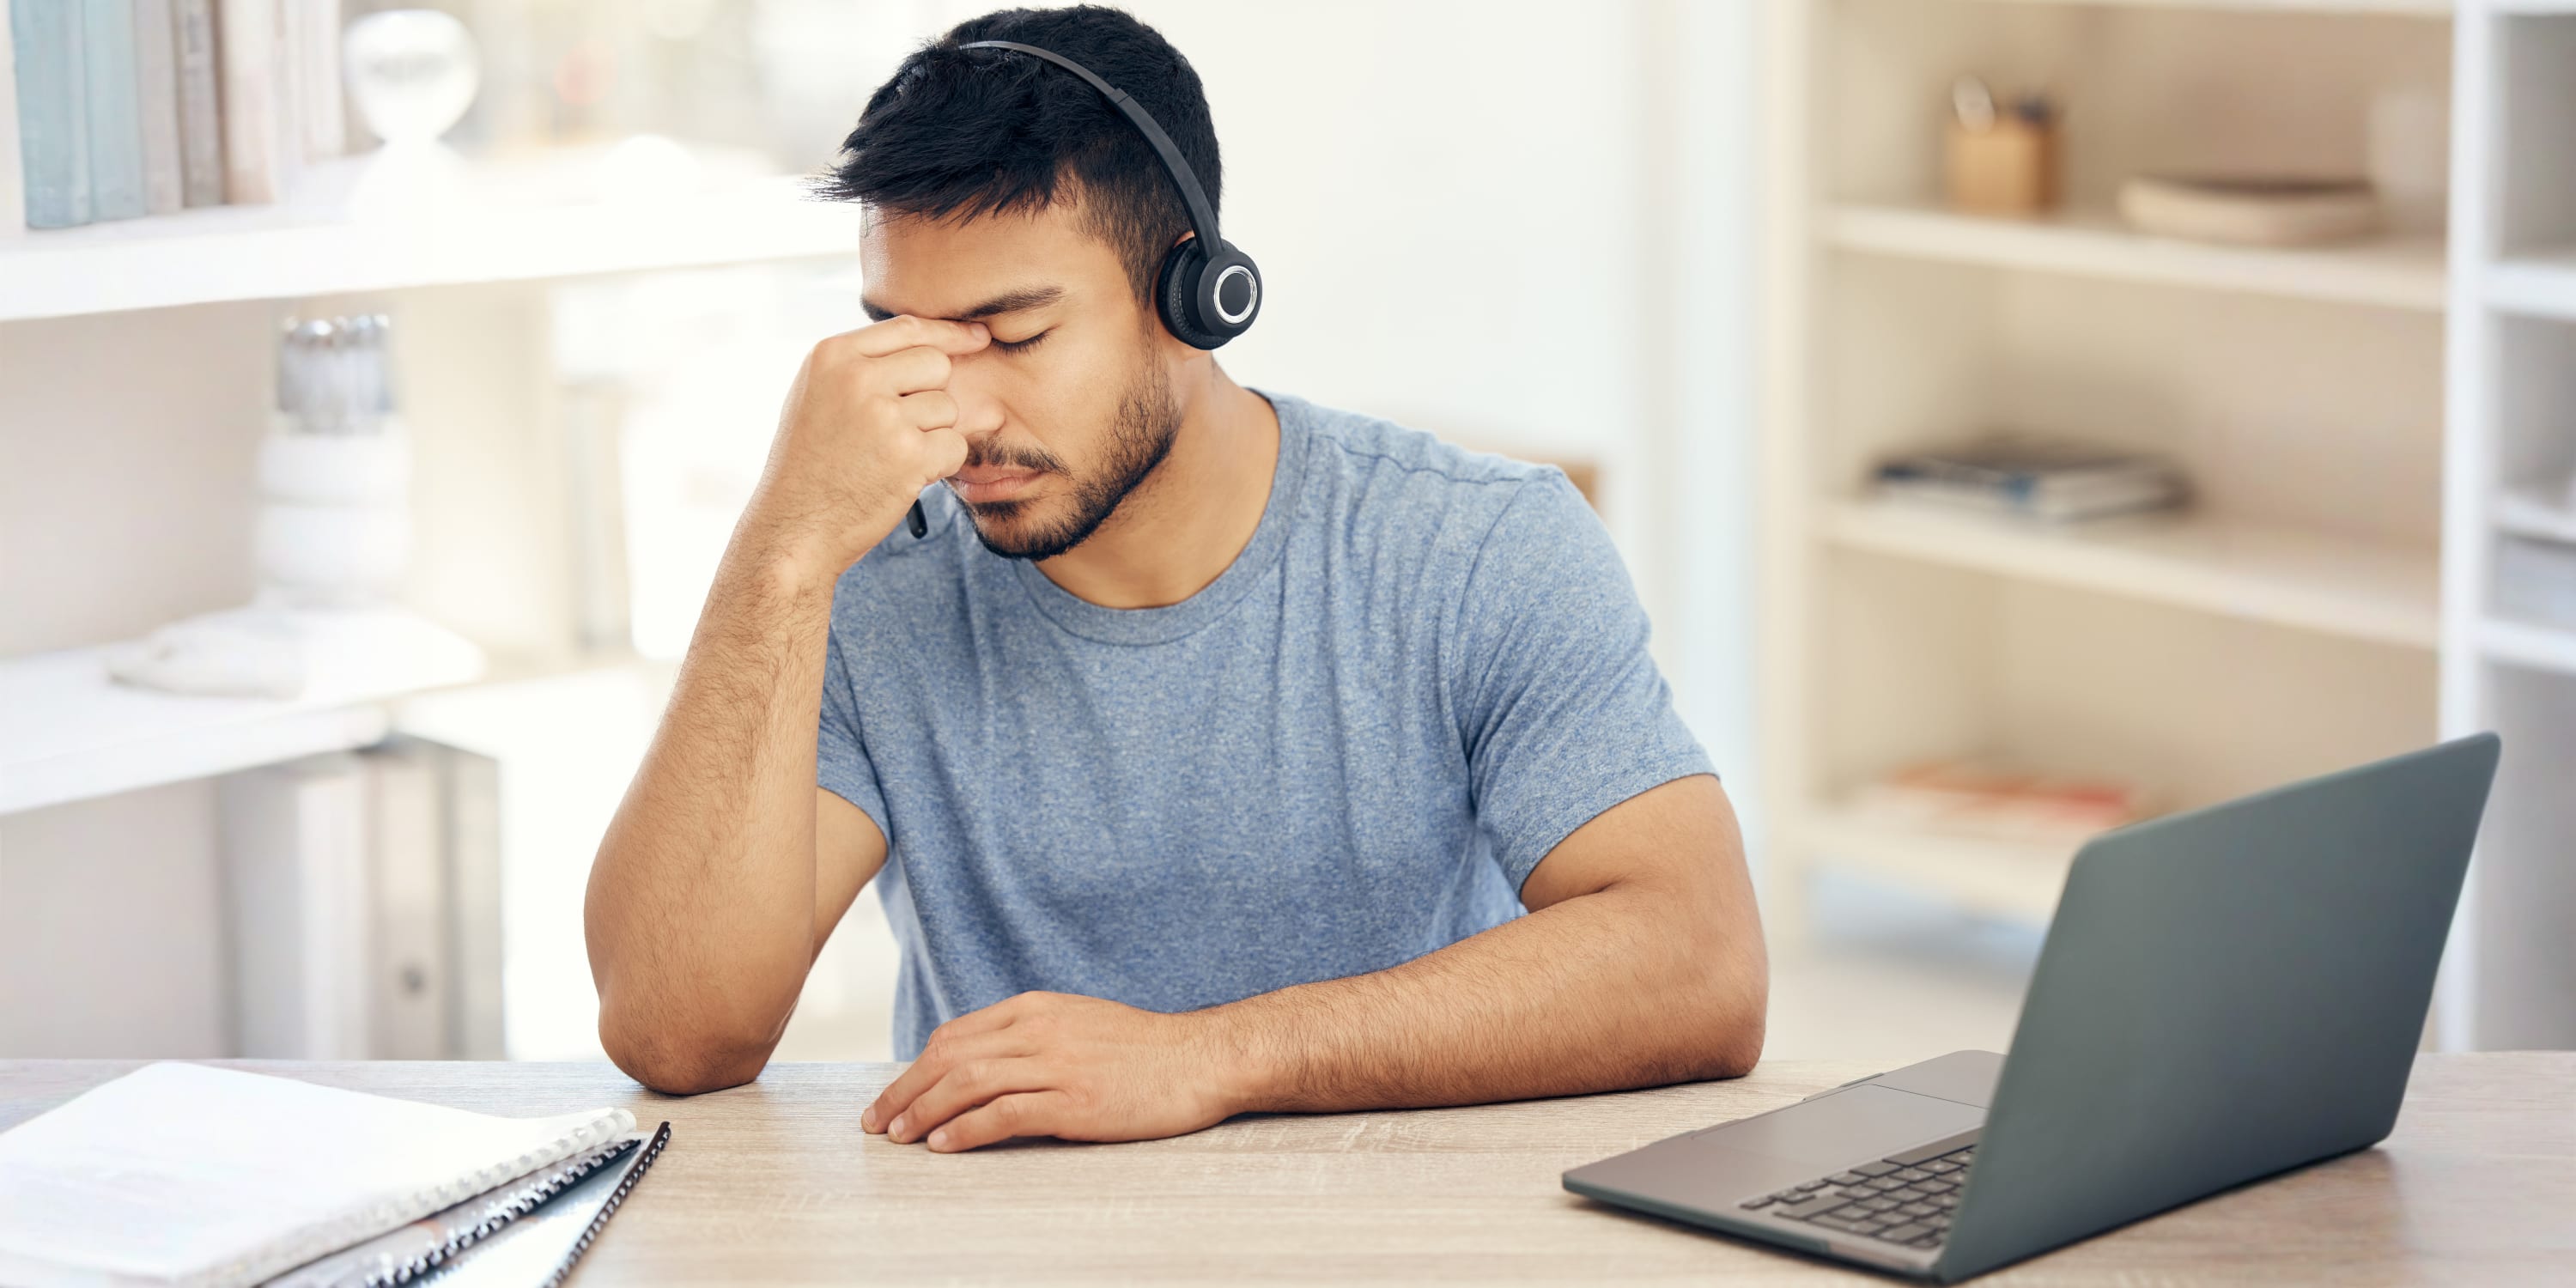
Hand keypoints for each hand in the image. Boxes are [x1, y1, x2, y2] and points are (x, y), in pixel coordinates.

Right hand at [742, 314, 989, 578]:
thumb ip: (867, 366)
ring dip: (933, 434)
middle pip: (936, 364)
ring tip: (890, 458)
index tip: (976, 338)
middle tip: (901, 429)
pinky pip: (955, 444)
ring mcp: (884, 415)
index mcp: (831, 355)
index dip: (949, 333)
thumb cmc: (809, 465)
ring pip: (948, 407)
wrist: (793, 526)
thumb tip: (945, 348)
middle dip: (932, 395)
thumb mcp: (818, 396)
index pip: (908, 328)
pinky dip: (941, 464)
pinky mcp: (908, 455)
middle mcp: (857, 378)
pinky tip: (906, 477)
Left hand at [861, 992, 1252, 1151]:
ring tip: (900, 1136)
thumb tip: (982, 1064)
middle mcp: (1039, 1031)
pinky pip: (1004, 1114)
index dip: (916, 1068)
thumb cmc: (1144, 1049)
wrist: (1202, 1059)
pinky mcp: (1075, 1101)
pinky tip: (944, 1145)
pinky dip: (965, 1130)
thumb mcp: (1079, 1025)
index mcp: (1036, 1009)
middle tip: (877, 1122)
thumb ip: (1031, 1038)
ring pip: (967, 1084)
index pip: (955, 1036)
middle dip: (904, 1091)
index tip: (893, 1095)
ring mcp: (1057, 1065)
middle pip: (949, 1058)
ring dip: (923, 1111)